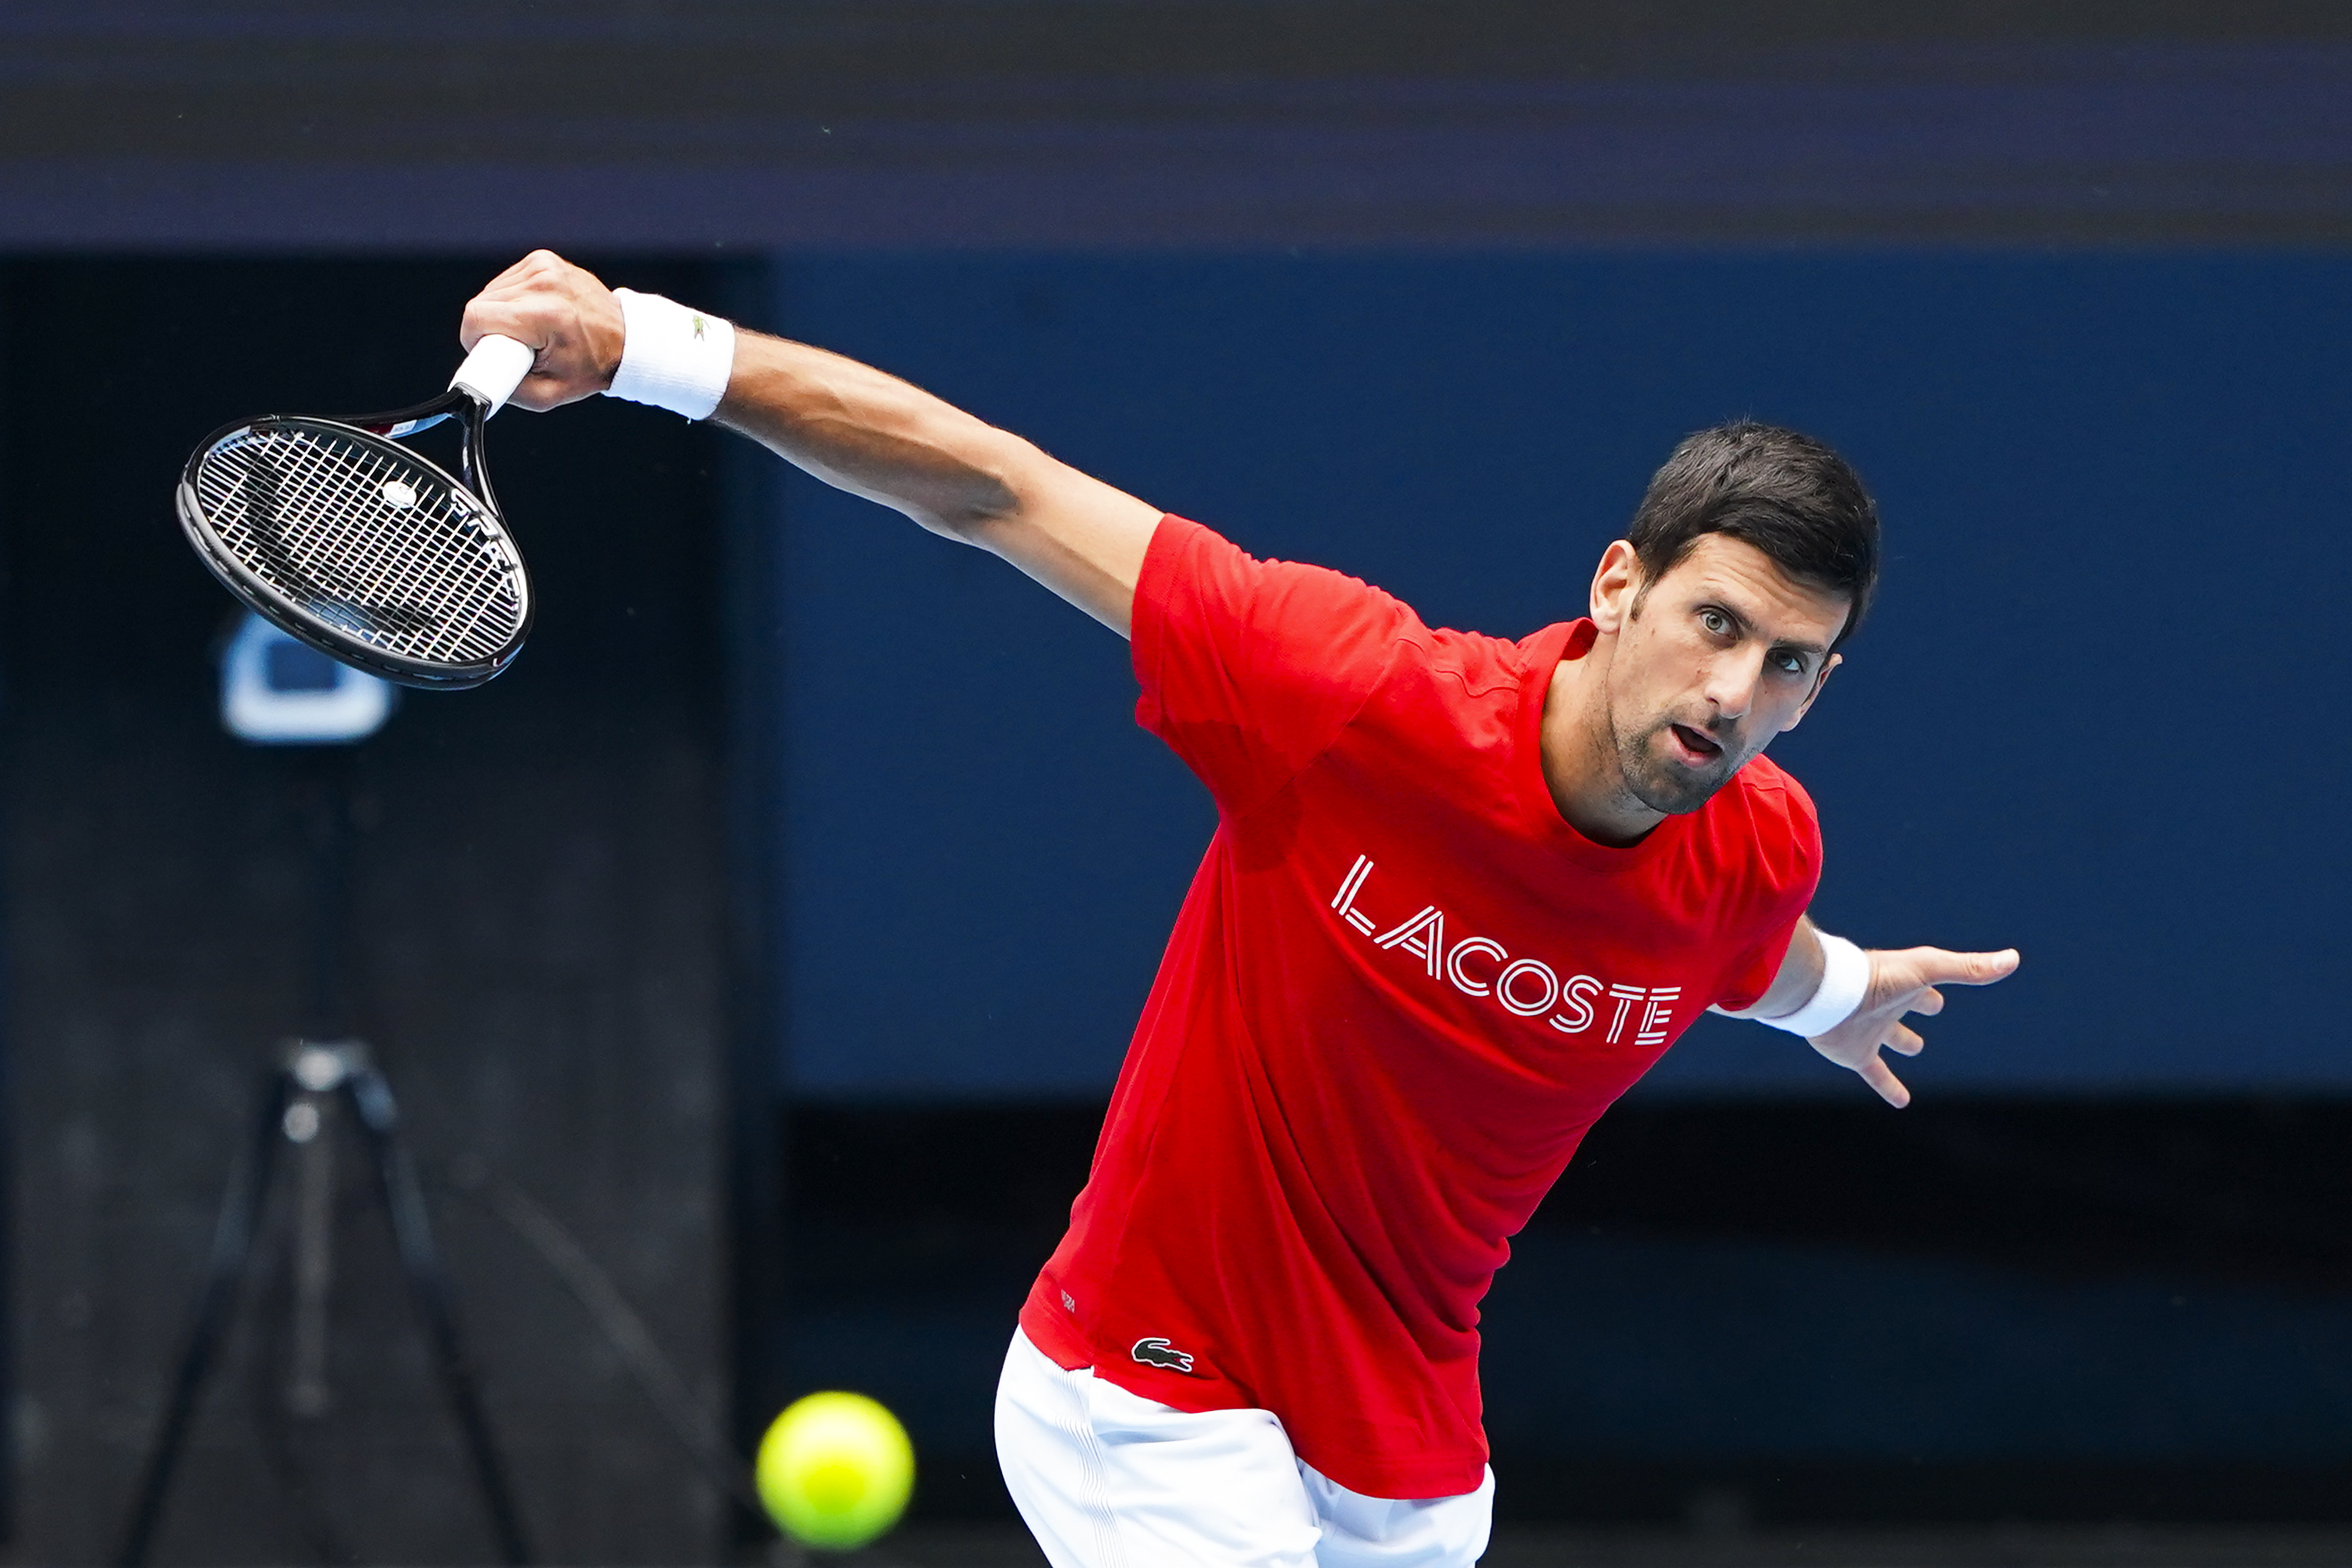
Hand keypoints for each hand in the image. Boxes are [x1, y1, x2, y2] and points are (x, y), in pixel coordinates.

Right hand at [459, 250, 625, 411]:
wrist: (625, 340)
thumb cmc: (590, 368)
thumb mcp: (549, 394)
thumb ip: (506, 388)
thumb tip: (476, 379)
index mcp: (546, 315)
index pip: (477, 317)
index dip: (476, 341)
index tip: (498, 354)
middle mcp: (544, 283)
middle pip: (481, 304)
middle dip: (493, 330)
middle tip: (522, 346)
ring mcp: (544, 266)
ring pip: (491, 292)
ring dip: (502, 314)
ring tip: (534, 330)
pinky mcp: (543, 259)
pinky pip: (507, 281)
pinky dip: (513, 299)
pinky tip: (536, 312)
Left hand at [1809, 946, 2018, 1107]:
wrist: (1825, 995)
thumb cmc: (1876, 977)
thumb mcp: (1927, 970)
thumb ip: (1968, 968)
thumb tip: (2012, 959)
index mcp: (1903, 986)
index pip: (1925, 988)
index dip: (1934, 989)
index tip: (1942, 992)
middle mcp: (1885, 1006)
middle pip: (1905, 1007)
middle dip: (1917, 1006)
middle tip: (1932, 1007)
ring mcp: (1869, 1030)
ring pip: (1889, 1037)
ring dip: (1901, 1041)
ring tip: (1913, 1049)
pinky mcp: (1855, 1054)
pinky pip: (1875, 1074)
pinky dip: (1888, 1087)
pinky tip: (1902, 1102)